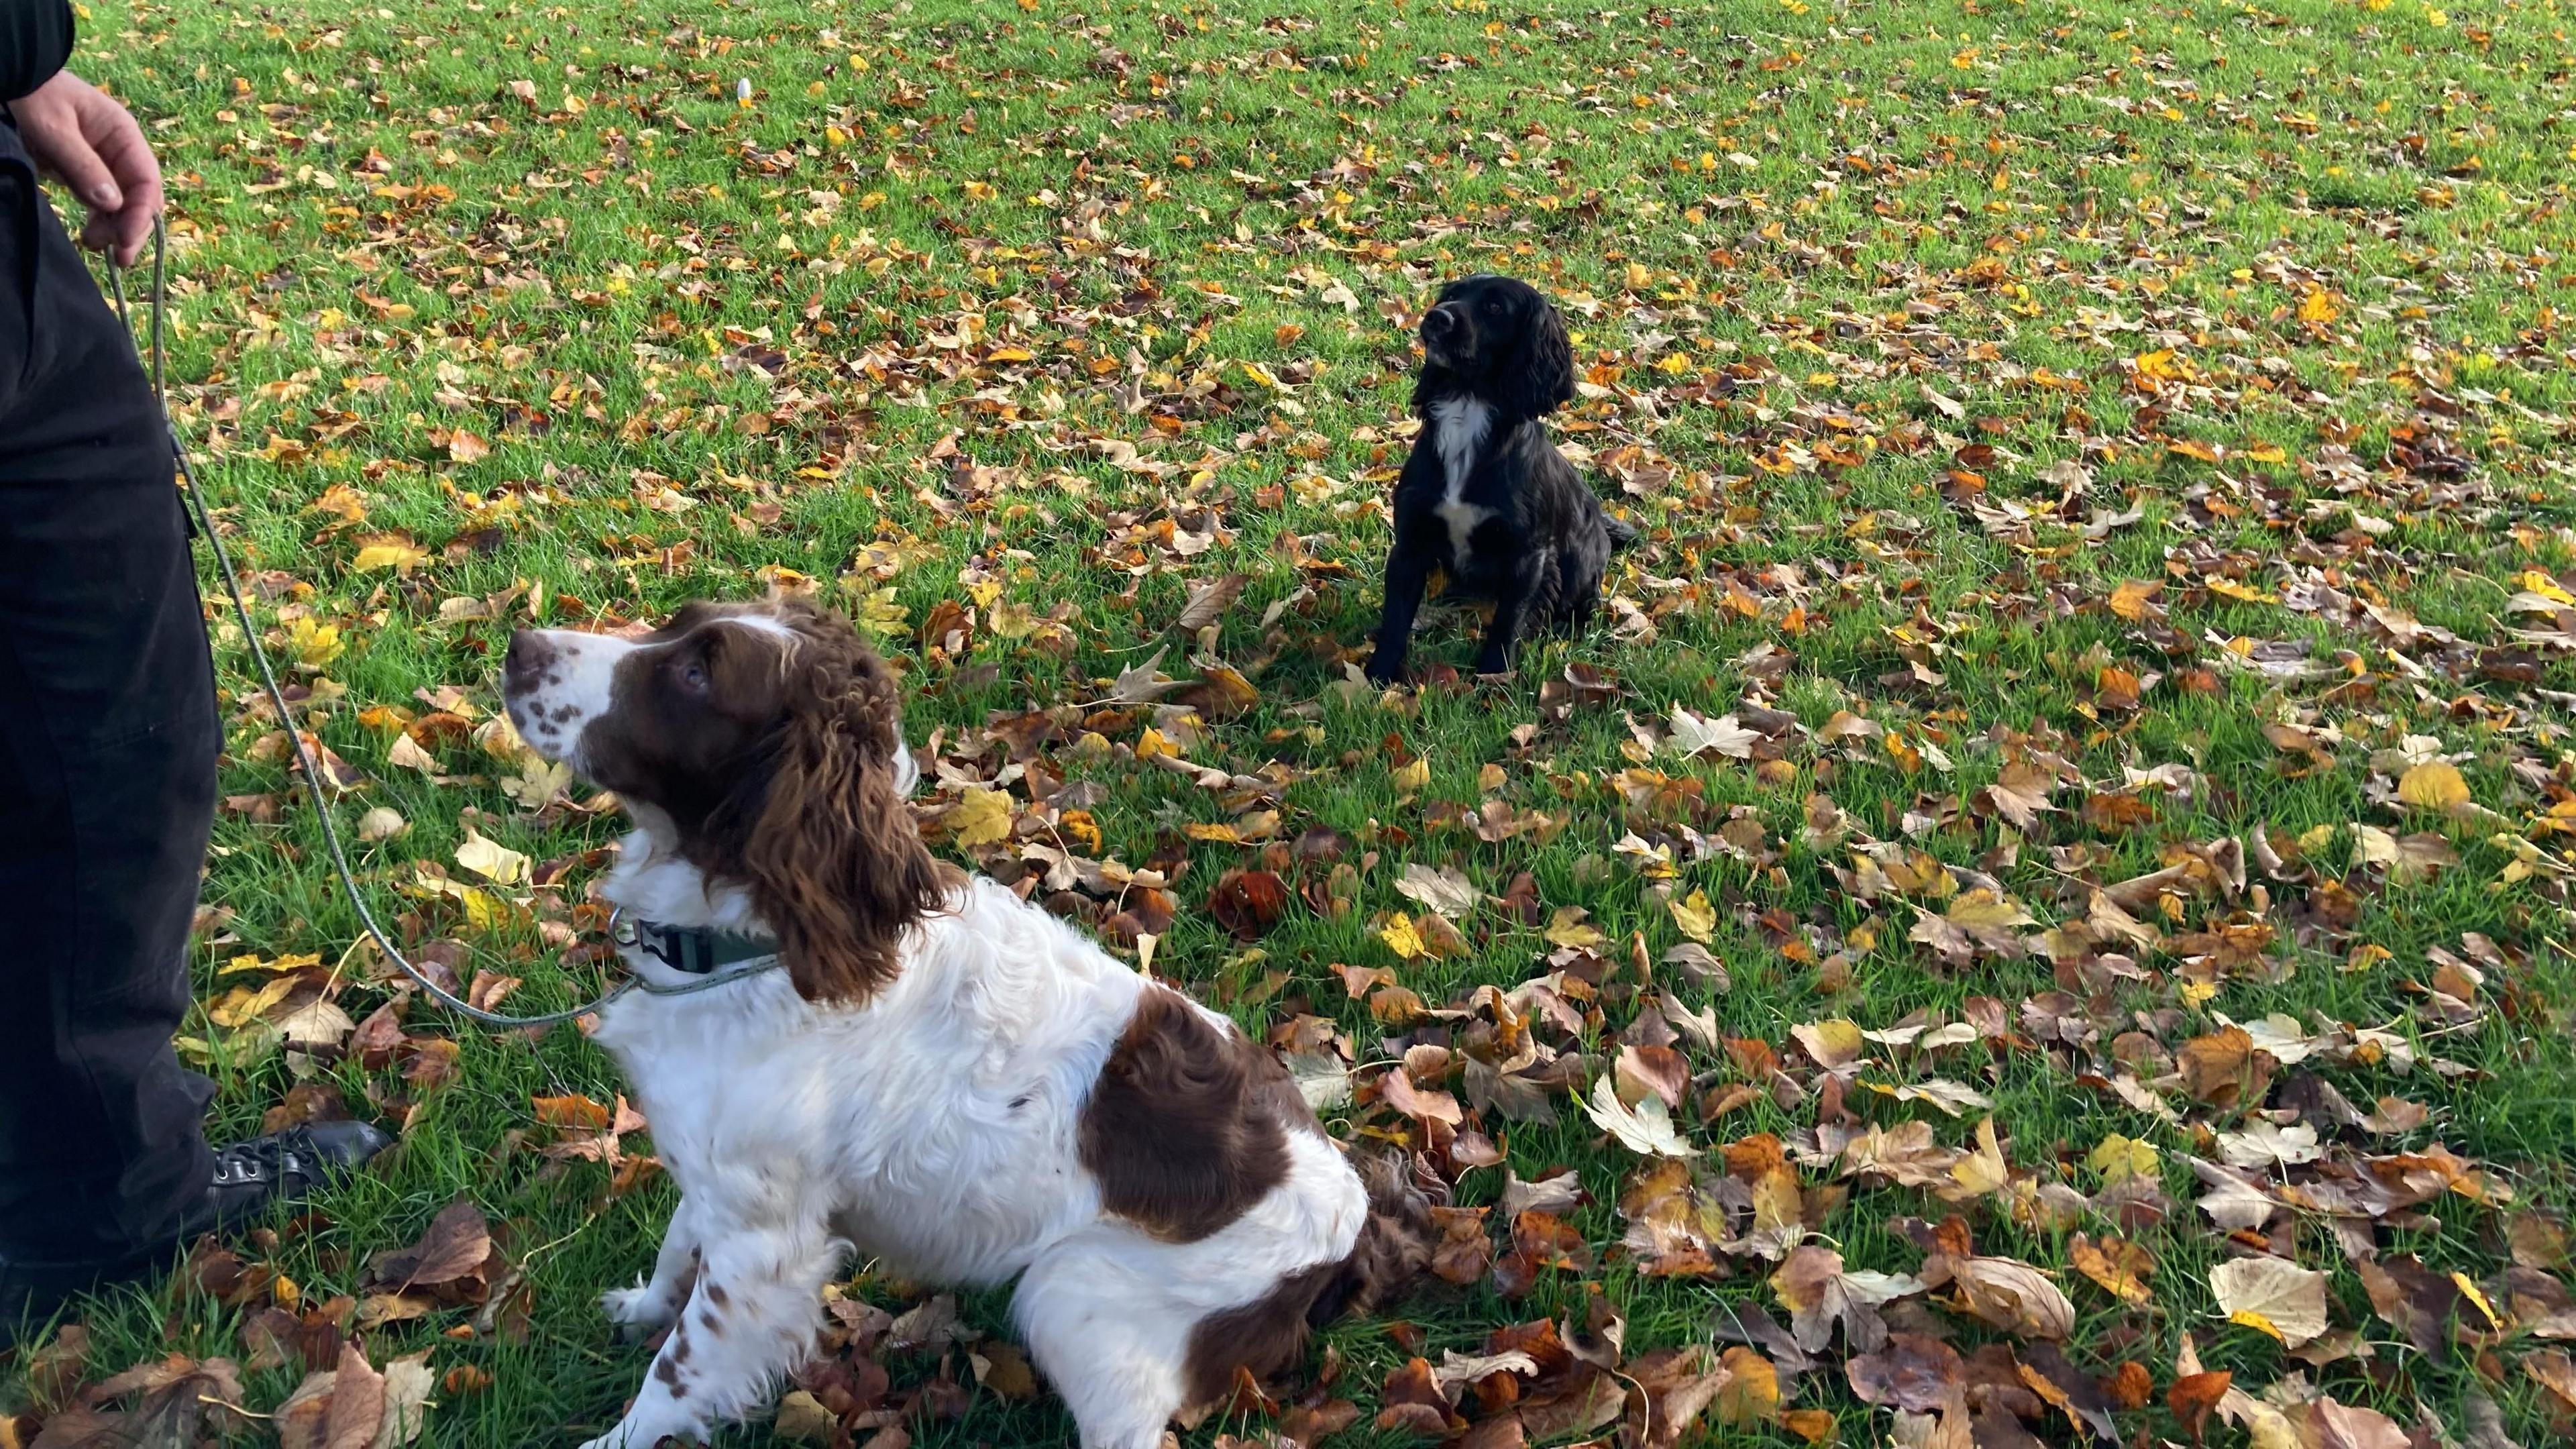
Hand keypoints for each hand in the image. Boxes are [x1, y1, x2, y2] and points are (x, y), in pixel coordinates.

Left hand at [7, 70, 161, 266]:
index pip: (147, 180)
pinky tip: (89, 234)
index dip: (142, 213)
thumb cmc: (32, 97)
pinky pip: (102, 200)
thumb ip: (83, 166)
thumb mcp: (53, 129)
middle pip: (141, 197)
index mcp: (123, 134)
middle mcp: (121, 150)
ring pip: (123, 203)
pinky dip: (100, 219)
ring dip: (115, 227)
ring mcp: (105, 161)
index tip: (125, 240)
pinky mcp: (86, 171)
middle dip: (132, 227)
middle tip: (118, 258)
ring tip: (92, 245)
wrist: (13, 77)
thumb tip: (113, 205)